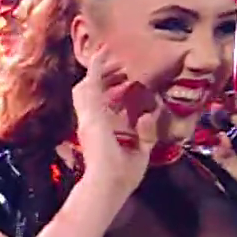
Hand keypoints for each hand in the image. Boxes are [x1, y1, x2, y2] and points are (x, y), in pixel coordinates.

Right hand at [69, 45, 160, 202]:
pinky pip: (92, 82)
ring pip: (87, 85)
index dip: (105, 92)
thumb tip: (148, 113)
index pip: (99, 107)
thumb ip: (145, 133)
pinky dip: (96, 66)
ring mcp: (89, 115)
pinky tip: (102, 53)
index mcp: (99, 132)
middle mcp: (90, 122)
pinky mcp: (91, 110)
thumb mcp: (140, 151)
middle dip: (101, 76)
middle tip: (114, 62)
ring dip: (98, 68)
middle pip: (90, 92)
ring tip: (106, 52)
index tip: (118, 81)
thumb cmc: (122, 175)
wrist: (108, 183)